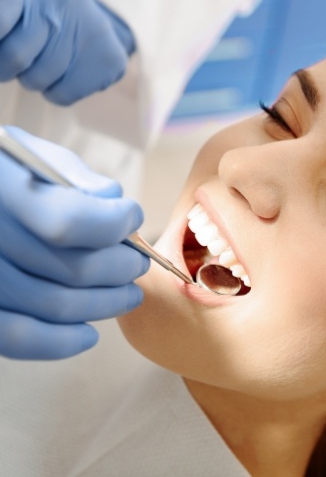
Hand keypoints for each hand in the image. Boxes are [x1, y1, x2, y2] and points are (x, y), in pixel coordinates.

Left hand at [0, 0, 135, 104]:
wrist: (99, 25)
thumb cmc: (47, 17)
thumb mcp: (19, 5)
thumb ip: (2, 24)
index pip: (0, 19)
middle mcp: (63, 3)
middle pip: (15, 55)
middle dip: (5, 68)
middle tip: (7, 68)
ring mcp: (89, 31)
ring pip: (37, 79)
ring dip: (32, 81)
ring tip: (41, 67)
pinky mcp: (107, 60)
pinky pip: (61, 95)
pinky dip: (54, 93)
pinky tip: (61, 78)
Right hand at [0, 127, 148, 359]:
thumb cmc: (8, 173)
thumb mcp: (34, 156)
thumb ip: (74, 176)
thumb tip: (112, 200)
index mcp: (4, 191)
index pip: (71, 222)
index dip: (115, 223)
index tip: (132, 216)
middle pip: (75, 269)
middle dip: (123, 267)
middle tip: (138, 262)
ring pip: (57, 305)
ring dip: (107, 303)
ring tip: (128, 293)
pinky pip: (18, 338)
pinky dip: (61, 342)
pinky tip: (89, 334)